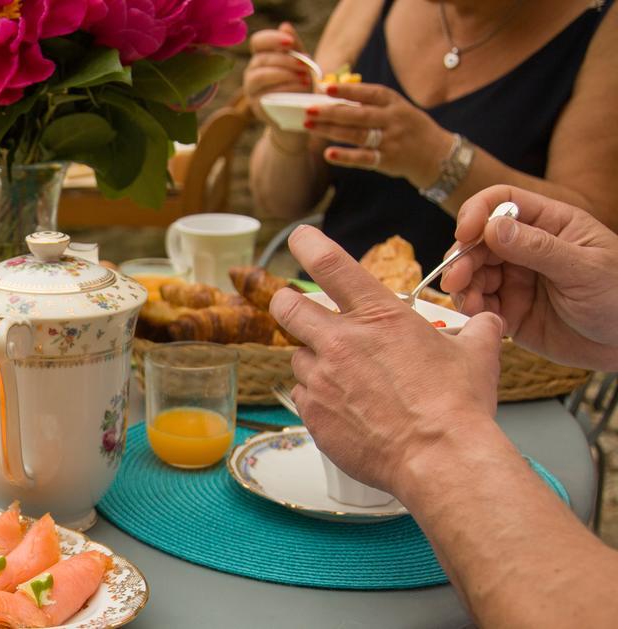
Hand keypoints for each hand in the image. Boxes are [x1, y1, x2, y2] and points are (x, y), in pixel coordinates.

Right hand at [244, 22, 314, 124]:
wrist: (299, 116)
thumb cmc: (300, 86)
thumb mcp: (302, 64)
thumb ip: (295, 47)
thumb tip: (285, 26)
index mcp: (262, 58)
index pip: (258, 41)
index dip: (272, 39)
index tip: (291, 43)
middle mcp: (252, 73)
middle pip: (261, 59)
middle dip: (285, 61)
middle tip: (306, 66)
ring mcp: (251, 91)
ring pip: (259, 76)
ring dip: (283, 74)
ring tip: (304, 78)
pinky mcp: (256, 107)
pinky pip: (265, 95)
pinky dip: (285, 90)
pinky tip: (301, 89)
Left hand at [270, 226, 504, 494]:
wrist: (440, 460)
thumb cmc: (458, 409)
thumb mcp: (478, 355)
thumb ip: (477, 329)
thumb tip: (486, 321)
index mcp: (378, 316)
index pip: (330, 264)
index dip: (309, 245)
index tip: (300, 238)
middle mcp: (340, 341)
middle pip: (287, 306)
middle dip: (288, 304)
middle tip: (298, 311)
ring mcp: (321, 378)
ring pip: (298, 356)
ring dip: (315, 361)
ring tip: (347, 379)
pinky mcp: (313, 413)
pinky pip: (303, 395)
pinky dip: (317, 397)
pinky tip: (345, 407)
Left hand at [305, 83, 452, 185]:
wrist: (437, 155)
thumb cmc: (408, 127)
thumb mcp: (397, 108)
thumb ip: (370, 103)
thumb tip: (334, 95)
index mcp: (394, 103)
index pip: (369, 94)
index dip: (347, 91)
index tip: (325, 88)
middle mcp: (393, 120)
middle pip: (358, 115)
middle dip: (331, 112)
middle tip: (308, 110)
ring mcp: (390, 141)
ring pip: (356, 135)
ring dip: (330, 131)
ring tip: (309, 126)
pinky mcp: (387, 160)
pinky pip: (363, 158)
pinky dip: (345, 156)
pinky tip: (328, 154)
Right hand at [440, 185, 617, 370]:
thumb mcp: (585, 269)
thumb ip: (538, 249)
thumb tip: (492, 227)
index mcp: (550, 224)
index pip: (502, 202)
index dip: (477, 212)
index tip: (465, 234)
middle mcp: (527, 247)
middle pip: (478, 240)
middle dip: (463, 259)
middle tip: (455, 280)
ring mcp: (516, 278)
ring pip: (473, 273)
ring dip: (463, 287)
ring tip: (468, 305)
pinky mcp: (510, 309)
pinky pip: (480, 304)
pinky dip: (472, 309)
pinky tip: (478, 317)